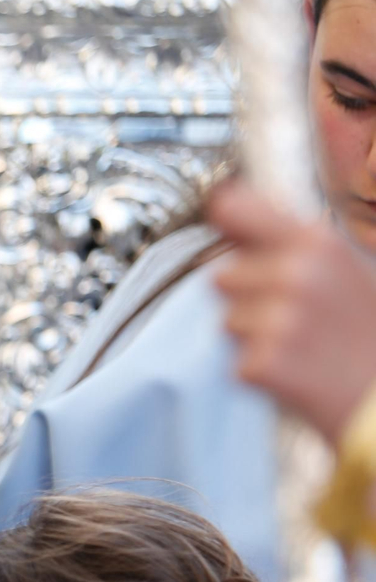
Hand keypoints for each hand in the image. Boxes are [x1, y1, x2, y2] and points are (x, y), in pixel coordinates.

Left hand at [211, 187, 375, 444]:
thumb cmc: (368, 338)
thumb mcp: (345, 271)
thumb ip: (291, 244)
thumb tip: (229, 209)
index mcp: (318, 243)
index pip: (232, 207)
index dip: (224, 222)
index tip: (225, 230)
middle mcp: (297, 274)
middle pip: (221, 275)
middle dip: (248, 298)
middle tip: (296, 320)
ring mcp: (280, 319)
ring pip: (227, 321)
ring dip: (254, 338)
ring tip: (303, 348)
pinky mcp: (265, 363)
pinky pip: (237, 361)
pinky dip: (262, 373)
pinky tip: (301, 374)